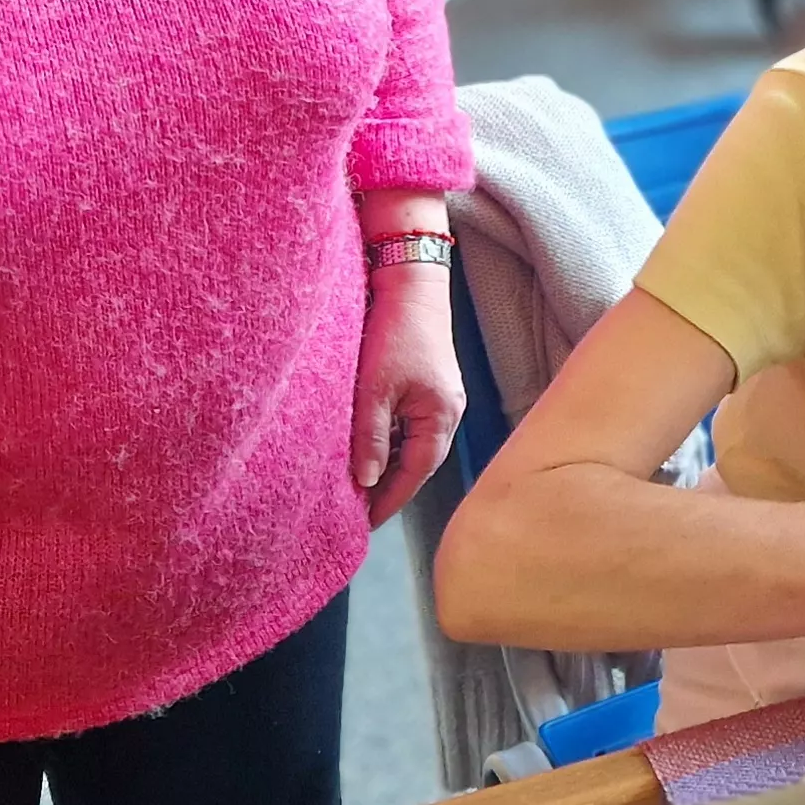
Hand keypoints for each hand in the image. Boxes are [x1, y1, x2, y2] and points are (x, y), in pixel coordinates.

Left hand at [355, 267, 464, 526]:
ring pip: (412, 444)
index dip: (389, 500)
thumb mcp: (375, 389)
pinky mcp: (429, 384)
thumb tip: (365, 481)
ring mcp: (440, 398)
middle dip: (389, 487)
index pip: (415, 474)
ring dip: (387, 464)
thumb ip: (370, 438)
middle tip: (356, 510)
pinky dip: (389, 441)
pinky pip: (410, 425)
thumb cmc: (395, 332)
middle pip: (418, 463)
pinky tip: (367, 446)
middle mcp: (448, 412)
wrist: (410, 282)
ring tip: (356, 484)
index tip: (363, 522)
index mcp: (441, 417)